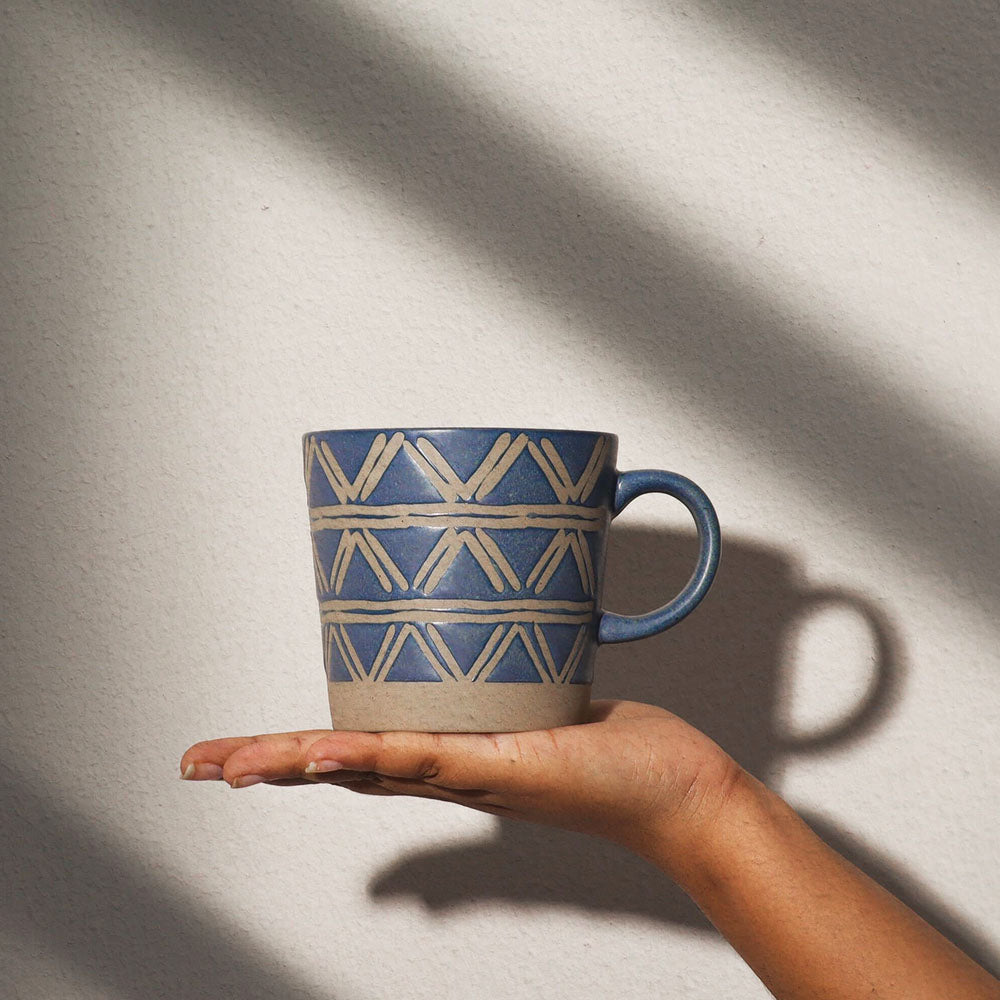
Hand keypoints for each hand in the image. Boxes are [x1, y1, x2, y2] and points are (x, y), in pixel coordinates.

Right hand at [180, 700, 742, 859]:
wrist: (672, 785)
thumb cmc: (613, 743)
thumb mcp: (543, 688)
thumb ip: (507, 662)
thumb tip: (493, 611)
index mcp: (447, 747)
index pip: (354, 747)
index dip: (292, 745)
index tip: (240, 745)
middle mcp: (446, 766)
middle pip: (338, 765)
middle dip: (264, 763)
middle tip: (198, 763)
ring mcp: (470, 770)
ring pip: (364, 766)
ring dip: (293, 763)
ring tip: (230, 766)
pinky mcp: (502, 767)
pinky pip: (425, 761)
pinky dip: (370, 756)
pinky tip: (323, 756)